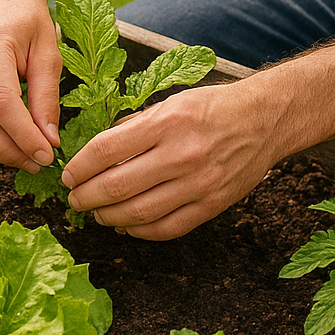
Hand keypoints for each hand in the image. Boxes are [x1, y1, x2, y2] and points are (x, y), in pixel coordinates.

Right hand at [0, 0, 63, 172]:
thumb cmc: (29, 19)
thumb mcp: (49, 51)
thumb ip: (47, 96)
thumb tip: (48, 140)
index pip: (1, 103)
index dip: (23, 136)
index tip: (46, 155)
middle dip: (6, 151)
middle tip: (36, 163)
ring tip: (21, 158)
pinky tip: (2, 144)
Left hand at [60, 80, 279, 239]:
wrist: (266, 119)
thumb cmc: (214, 107)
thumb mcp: (172, 103)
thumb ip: (135, 127)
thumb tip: (97, 153)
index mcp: (167, 122)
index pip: (106, 150)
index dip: (79, 167)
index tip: (69, 174)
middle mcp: (181, 154)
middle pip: (116, 186)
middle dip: (86, 197)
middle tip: (74, 198)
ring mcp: (198, 183)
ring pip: (138, 213)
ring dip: (108, 218)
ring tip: (97, 213)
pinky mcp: (211, 205)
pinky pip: (166, 228)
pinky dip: (139, 232)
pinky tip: (127, 225)